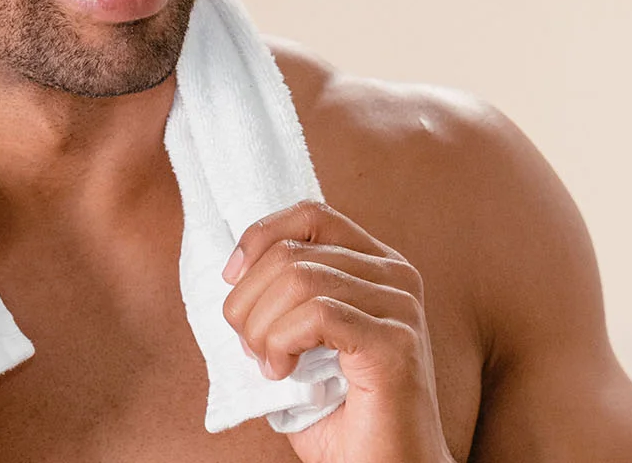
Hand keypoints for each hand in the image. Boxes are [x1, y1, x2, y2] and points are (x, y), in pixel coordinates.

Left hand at [222, 201, 451, 462]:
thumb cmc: (339, 416)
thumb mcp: (299, 341)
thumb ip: (280, 298)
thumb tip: (232, 270)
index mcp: (376, 267)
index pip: (311, 215)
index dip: (259, 236)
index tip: (231, 278)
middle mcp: (396, 278)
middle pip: (292, 251)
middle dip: (247, 300)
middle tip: (248, 347)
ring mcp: (401, 308)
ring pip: (299, 278)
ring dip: (261, 326)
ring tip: (267, 363)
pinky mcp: (395, 343)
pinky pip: (317, 314)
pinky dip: (281, 342)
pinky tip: (282, 372)